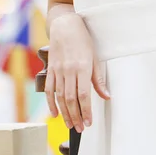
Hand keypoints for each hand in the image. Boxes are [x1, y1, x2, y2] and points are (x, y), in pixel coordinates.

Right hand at [45, 13, 110, 132]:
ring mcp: (58, 70)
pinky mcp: (51, 69)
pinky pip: (49, 90)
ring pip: (60, 97)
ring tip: (70, 125)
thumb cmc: (83, 39)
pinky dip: (51, 103)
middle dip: (76, 116)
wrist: (65, 25)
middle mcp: (69, 70)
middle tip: (81, 129)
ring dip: (65, 113)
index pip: (84, 95)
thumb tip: (106, 96)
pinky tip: (54, 113)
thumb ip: (98, 79)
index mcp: (83, 67)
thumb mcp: (95, 57)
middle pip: (71, 99)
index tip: (89, 122)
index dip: (86, 111)